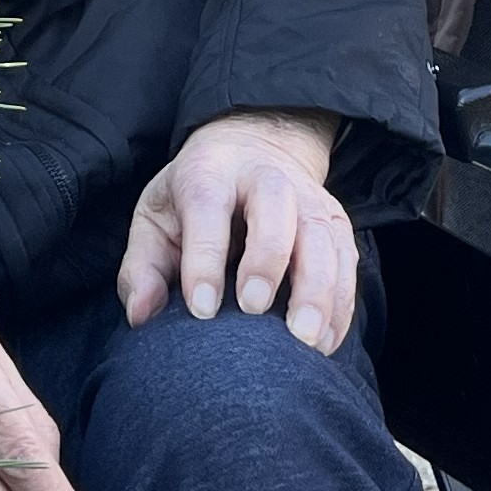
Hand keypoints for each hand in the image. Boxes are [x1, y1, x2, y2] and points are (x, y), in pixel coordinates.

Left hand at [120, 111, 355, 352]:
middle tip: (254, 310)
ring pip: (322, 237)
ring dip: (317, 289)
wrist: (254, 147)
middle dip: (267, 260)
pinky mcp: (336, 223)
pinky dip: (341, 305)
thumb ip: (143, 267)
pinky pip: (348, 263)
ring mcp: (308, 198)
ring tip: (303, 338)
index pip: (207, 206)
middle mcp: (266, 177)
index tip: (201, 309)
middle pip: (275, 209)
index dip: (205, 258)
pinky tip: (324, 342)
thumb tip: (142, 315)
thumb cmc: (196, 197)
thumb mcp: (156, 218)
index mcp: (210, 171)